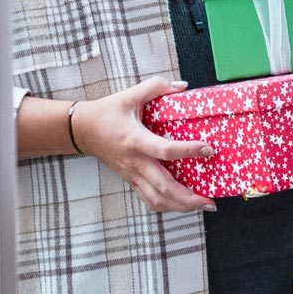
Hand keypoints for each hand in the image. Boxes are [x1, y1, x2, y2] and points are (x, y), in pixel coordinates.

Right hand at [77, 77, 217, 214]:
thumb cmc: (107, 112)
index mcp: (136, 140)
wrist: (82, 130)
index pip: (165, 150)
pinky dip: (166, 206)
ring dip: (180, 206)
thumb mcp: (130, 95)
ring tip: (202, 205)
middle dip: (188, 198)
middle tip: (210, 201)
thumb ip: (156, 87)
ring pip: (156, 200)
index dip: (189, 150)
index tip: (209, 149)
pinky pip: (148, 199)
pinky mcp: (130, 180)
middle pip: (163, 188)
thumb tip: (183, 86)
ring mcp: (132, 174)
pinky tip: (181, 205)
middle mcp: (135, 162)